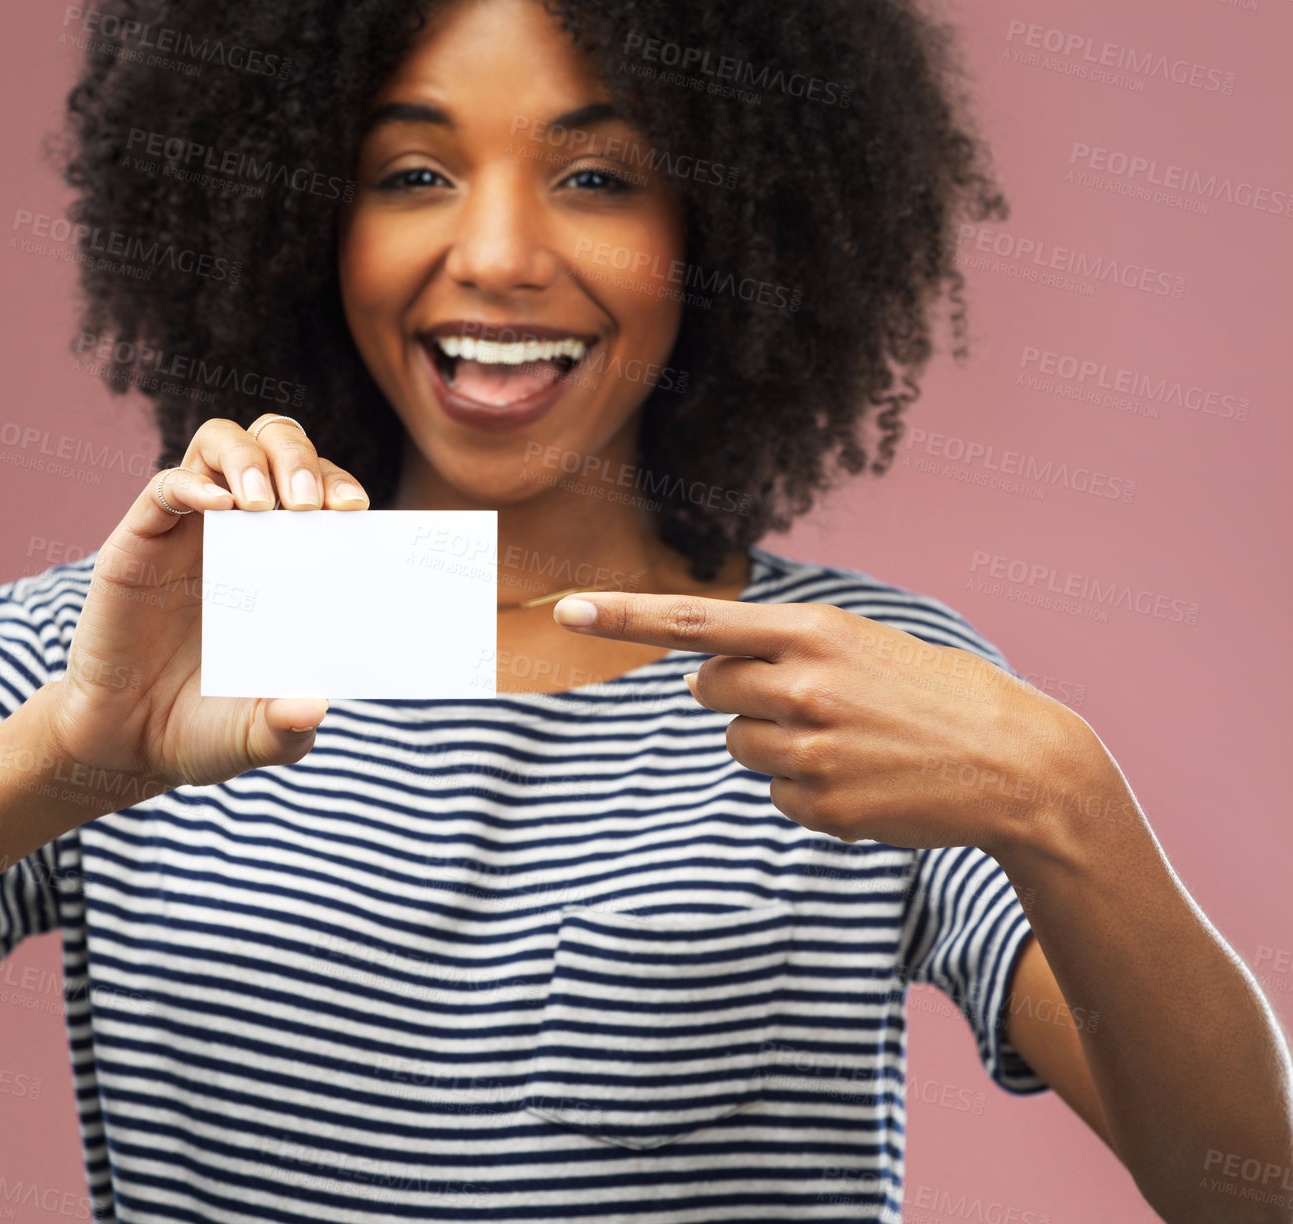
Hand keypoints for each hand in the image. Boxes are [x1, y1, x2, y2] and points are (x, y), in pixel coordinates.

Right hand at [42, 415, 370, 794]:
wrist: (127, 745)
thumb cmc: (205, 728)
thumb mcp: (258, 737)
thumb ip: (288, 727)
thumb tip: (313, 707)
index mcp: (285, 562)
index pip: (322, 492)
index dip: (341, 487)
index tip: (357, 512)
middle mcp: (240, 532)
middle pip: (277, 446)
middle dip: (302, 460)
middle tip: (312, 505)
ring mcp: (189, 530)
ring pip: (223, 444)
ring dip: (251, 457)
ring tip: (265, 502)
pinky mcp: (139, 539)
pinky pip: (166, 485)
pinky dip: (193, 483)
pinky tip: (217, 505)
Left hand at [551, 592, 1107, 854]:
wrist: (1018, 765)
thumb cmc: (937, 695)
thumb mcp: (864, 644)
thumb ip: (784, 649)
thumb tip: (701, 678)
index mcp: (812, 632)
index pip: (695, 621)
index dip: (623, 618)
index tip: (567, 610)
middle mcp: (801, 685)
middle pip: (707, 691)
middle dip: (734, 695)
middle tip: (801, 701)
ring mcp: (809, 750)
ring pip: (738, 747)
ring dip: (774, 746)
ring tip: (847, 743)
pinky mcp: (821, 806)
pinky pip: (776, 796)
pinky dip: (806, 791)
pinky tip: (863, 781)